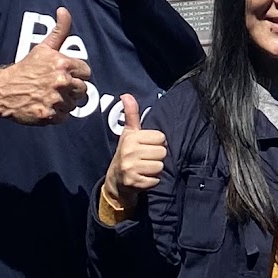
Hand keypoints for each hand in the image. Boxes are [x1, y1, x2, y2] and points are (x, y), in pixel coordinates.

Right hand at [0, 7, 89, 123]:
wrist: (3, 90)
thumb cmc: (26, 68)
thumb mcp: (44, 47)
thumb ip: (60, 29)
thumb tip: (63, 10)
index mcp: (63, 64)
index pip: (86, 72)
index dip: (77, 75)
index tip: (65, 76)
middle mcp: (61, 82)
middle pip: (83, 90)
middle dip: (72, 89)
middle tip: (57, 88)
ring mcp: (54, 100)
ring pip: (74, 104)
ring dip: (64, 103)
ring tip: (49, 96)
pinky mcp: (48, 115)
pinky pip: (63, 117)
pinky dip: (56, 115)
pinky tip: (45, 106)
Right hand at [102, 94, 165, 215]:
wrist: (115, 181)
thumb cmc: (126, 152)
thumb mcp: (129, 133)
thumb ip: (131, 114)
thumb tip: (126, 95)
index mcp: (130, 138)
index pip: (161, 137)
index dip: (157, 142)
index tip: (146, 146)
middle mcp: (129, 152)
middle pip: (162, 152)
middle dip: (157, 156)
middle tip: (145, 158)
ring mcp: (130, 168)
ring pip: (160, 166)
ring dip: (155, 169)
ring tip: (144, 168)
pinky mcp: (134, 183)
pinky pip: (156, 180)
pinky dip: (152, 181)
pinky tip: (142, 178)